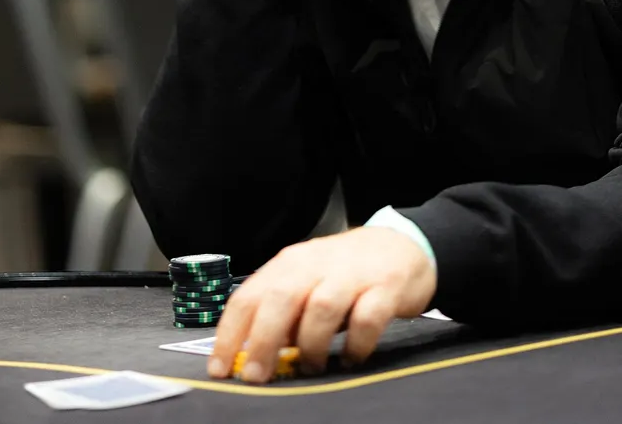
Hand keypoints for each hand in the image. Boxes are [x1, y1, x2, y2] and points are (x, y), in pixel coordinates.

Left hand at [208, 226, 436, 383]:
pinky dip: (356, 343)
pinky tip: (351, 359)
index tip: (219, 368)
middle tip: (257, 376)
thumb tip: (254, 352)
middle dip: (263, 340)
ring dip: (311, 344)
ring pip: (322, 307)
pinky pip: (368, 317)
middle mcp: (317, 264)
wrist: (402, 246)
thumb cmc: (345, 272)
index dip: (229, 334)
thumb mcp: (306, 284)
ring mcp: (353, 274)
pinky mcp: (386, 287)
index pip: (248, 296)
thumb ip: (282, 313)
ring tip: (311, 368)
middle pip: (281, 298)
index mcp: (290, 264)